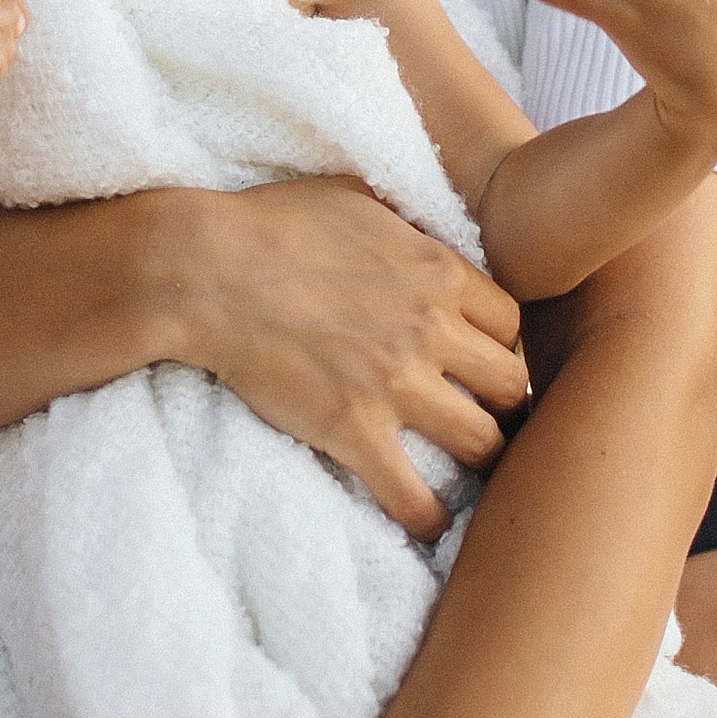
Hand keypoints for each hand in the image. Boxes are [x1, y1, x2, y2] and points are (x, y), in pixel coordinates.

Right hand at [177, 179, 527, 541]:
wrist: (205, 270)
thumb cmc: (270, 224)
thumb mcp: (355, 196)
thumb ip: (403, 222)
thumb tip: (419, 230)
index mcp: (436, 271)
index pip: (510, 322)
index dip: (500, 345)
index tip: (481, 362)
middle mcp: (430, 329)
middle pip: (510, 384)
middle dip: (504, 404)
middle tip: (486, 417)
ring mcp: (395, 383)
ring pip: (482, 442)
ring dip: (482, 460)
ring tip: (469, 471)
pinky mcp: (354, 430)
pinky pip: (414, 495)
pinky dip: (427, 516)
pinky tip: (427, 521)